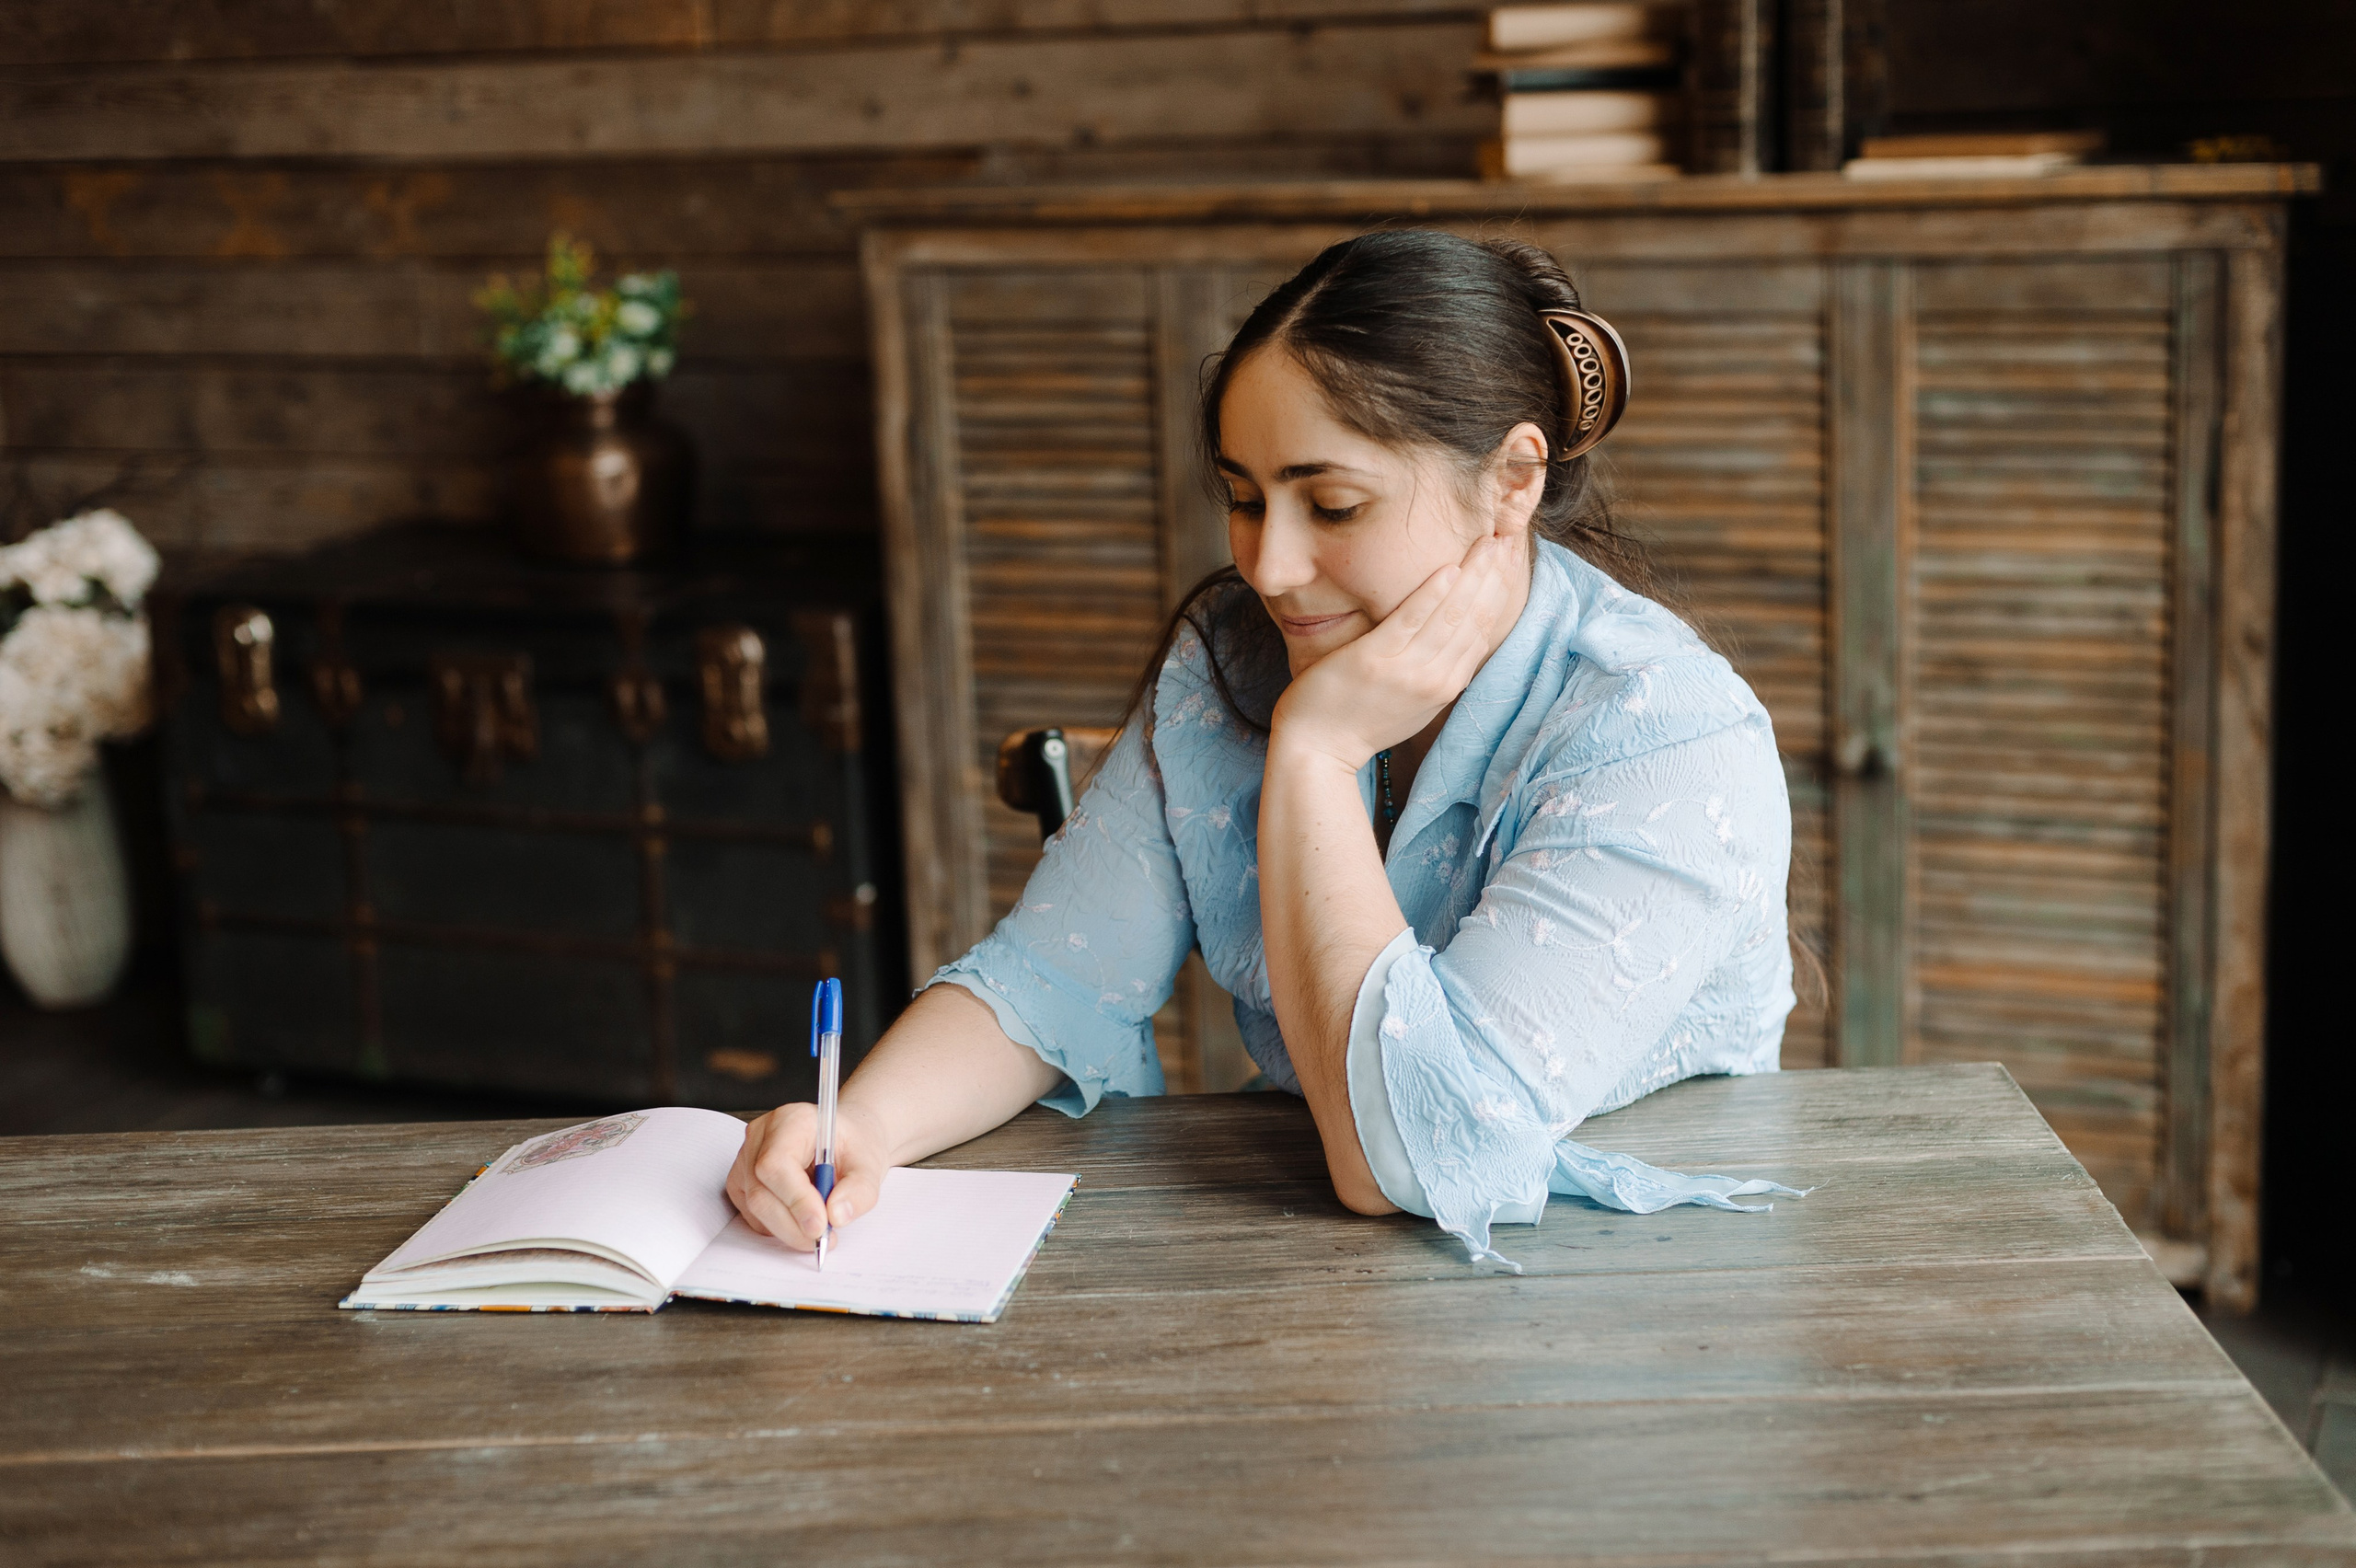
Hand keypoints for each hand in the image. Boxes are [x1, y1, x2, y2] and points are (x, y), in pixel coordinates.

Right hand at [726, 1100, 890, 1249]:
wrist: (845, 1142)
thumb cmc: (853, 1146)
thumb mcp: (870, 1164)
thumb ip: (859, 1190)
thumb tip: (837, 1216)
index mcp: (791, 1120)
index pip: (776, 1164)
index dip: (795, 1199)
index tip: (820, 1225)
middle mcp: (761, 1136)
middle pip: (761, 1191)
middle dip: (793, 1224)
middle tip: (825, 1239)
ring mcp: (746, 1158)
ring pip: (754, 1206)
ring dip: (787, 1228)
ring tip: (820, 1229)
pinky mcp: (742, 1180)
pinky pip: (752, 1214)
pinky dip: (777, 1226)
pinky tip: (801, 1218)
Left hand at [1270, 531, 1526, 768]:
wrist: (1319, 749)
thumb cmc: (1361, 720)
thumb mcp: (1414, 700)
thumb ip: (1439, 668)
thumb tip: (1458, 634)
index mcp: (1447, 685)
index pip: (1484, 628)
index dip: (1500, 590)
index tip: (1510, 558)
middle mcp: (1436, 679)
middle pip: (1475, 618)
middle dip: (1495, 575)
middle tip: (1508, 538)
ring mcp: (1407, 671)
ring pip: (1451, 616)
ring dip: (1474, 576)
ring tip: (1488, 541)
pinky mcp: (1375, 661)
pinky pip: (1410, 622)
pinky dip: (1432, 595)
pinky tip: (1449, 569)